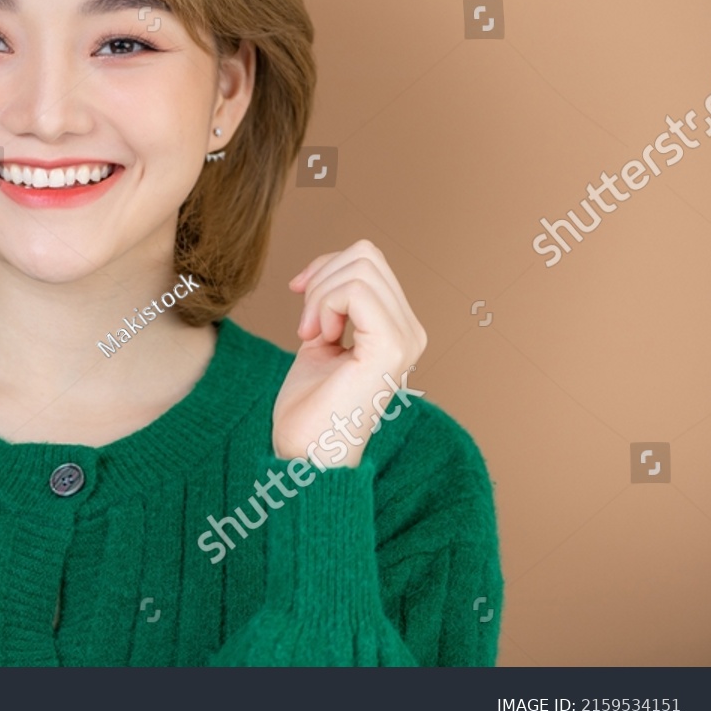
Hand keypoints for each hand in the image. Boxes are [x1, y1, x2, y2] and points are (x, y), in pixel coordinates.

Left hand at [270, 240, 426, 467]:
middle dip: (321, 278)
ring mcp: (405, 339)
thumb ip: (334, 305)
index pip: (368, 261)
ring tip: (312, 335)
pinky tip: (318, 340)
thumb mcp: (322, 340)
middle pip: (366, 255)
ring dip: (321, 295)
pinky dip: (325, 306)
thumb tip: (326, 268)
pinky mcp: (390, 348)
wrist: (305, 454)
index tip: (299, 296)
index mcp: (397, 328)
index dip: (325, 268)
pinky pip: (356, 291)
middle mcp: (411, 331)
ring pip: (361, 267)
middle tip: (306, 325)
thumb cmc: (308, 407)